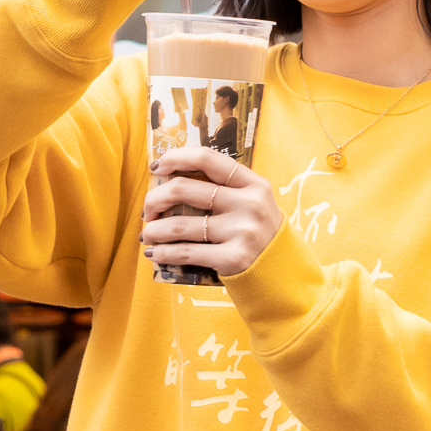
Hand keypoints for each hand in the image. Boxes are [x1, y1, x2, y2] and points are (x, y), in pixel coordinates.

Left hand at [140, 146, 283, 276]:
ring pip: (179, 225)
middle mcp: (249, 204)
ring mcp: (242, 232)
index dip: (175, 157)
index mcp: (253, 184)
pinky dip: (163, 253)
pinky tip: (154, 254)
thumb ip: (225, 190)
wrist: (283, 272)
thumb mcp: (253, 204)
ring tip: (147, 235)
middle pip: (184, 189)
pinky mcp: (233, 258)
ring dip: (153, 230)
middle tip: (149, 210)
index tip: (156, 167)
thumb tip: (171, 181)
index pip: (207, 158)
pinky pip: (185, 252)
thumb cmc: (259, 234)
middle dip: (155, 199)